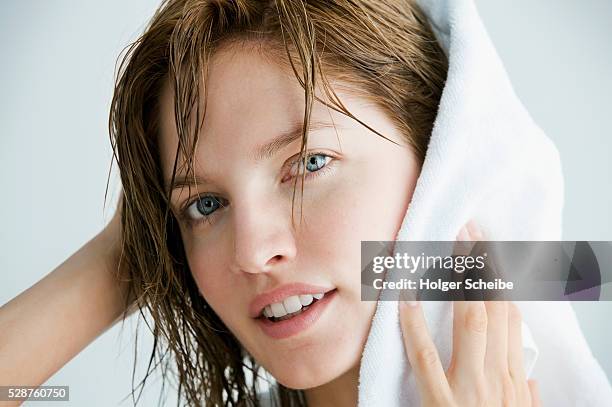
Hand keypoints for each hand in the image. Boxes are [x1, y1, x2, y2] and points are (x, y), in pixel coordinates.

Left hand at [398, 222, 541, 405]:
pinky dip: (415, 325)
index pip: (510, 317)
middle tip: (468, 228)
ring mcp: (469, 389)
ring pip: (469, 322)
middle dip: (481, 265)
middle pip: (492, 308)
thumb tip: (528, 373)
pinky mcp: (440, 404)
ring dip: (458, 281)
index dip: (500, 279)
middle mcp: (497, 377)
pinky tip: (405, 297)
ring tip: (448, 246)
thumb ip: (526, 397)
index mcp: (513, 379)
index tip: (490, 249)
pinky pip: (425, 358)